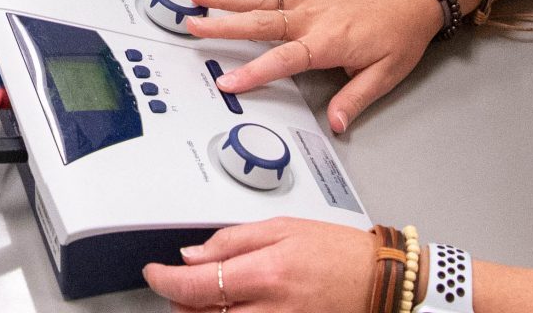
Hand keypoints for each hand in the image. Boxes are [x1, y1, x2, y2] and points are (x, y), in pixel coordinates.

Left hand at [142, 218, 374, 312]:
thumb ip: (232, 240)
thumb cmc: (337, 252)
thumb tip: (192, 254)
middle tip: (182, 282)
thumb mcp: (282, 228)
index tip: (153, 273)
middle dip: (181, 301)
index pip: (195, 285)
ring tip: (207, 297)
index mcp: (266, 272)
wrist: (380, 281)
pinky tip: (231, 308)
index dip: (164, 281)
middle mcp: (271, 309)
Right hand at [185, 0, 442, 132]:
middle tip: (193, 25)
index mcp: (328, 40)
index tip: (228, 81)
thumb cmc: (402, 31)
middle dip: (224, 24)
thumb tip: (335, 123)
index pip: (285, 58)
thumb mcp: (387, 73)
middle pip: (260, 21)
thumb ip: (355, 98)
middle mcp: (311, 17)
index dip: (255, 71)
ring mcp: (306, 1)